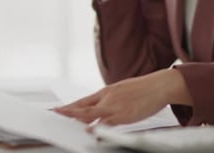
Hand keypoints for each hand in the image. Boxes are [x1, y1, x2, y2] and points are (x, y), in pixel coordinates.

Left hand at [54, 69, 191, 125]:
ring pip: (91, 113)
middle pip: (82, 106)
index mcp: (106, 92)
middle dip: (67, 112)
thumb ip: (109, 100)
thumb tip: (99, 107)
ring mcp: (115, 106)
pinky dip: (97, 126)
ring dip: (76, 118)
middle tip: (53, 115)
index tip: (55, 110)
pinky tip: (89, 130)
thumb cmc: (143, 89)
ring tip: (62, 121)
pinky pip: (107, 122)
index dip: (68, 106)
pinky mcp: (125, 114)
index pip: (82, 100)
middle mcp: (108, 98)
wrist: (160, 84)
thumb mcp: (122, 91)